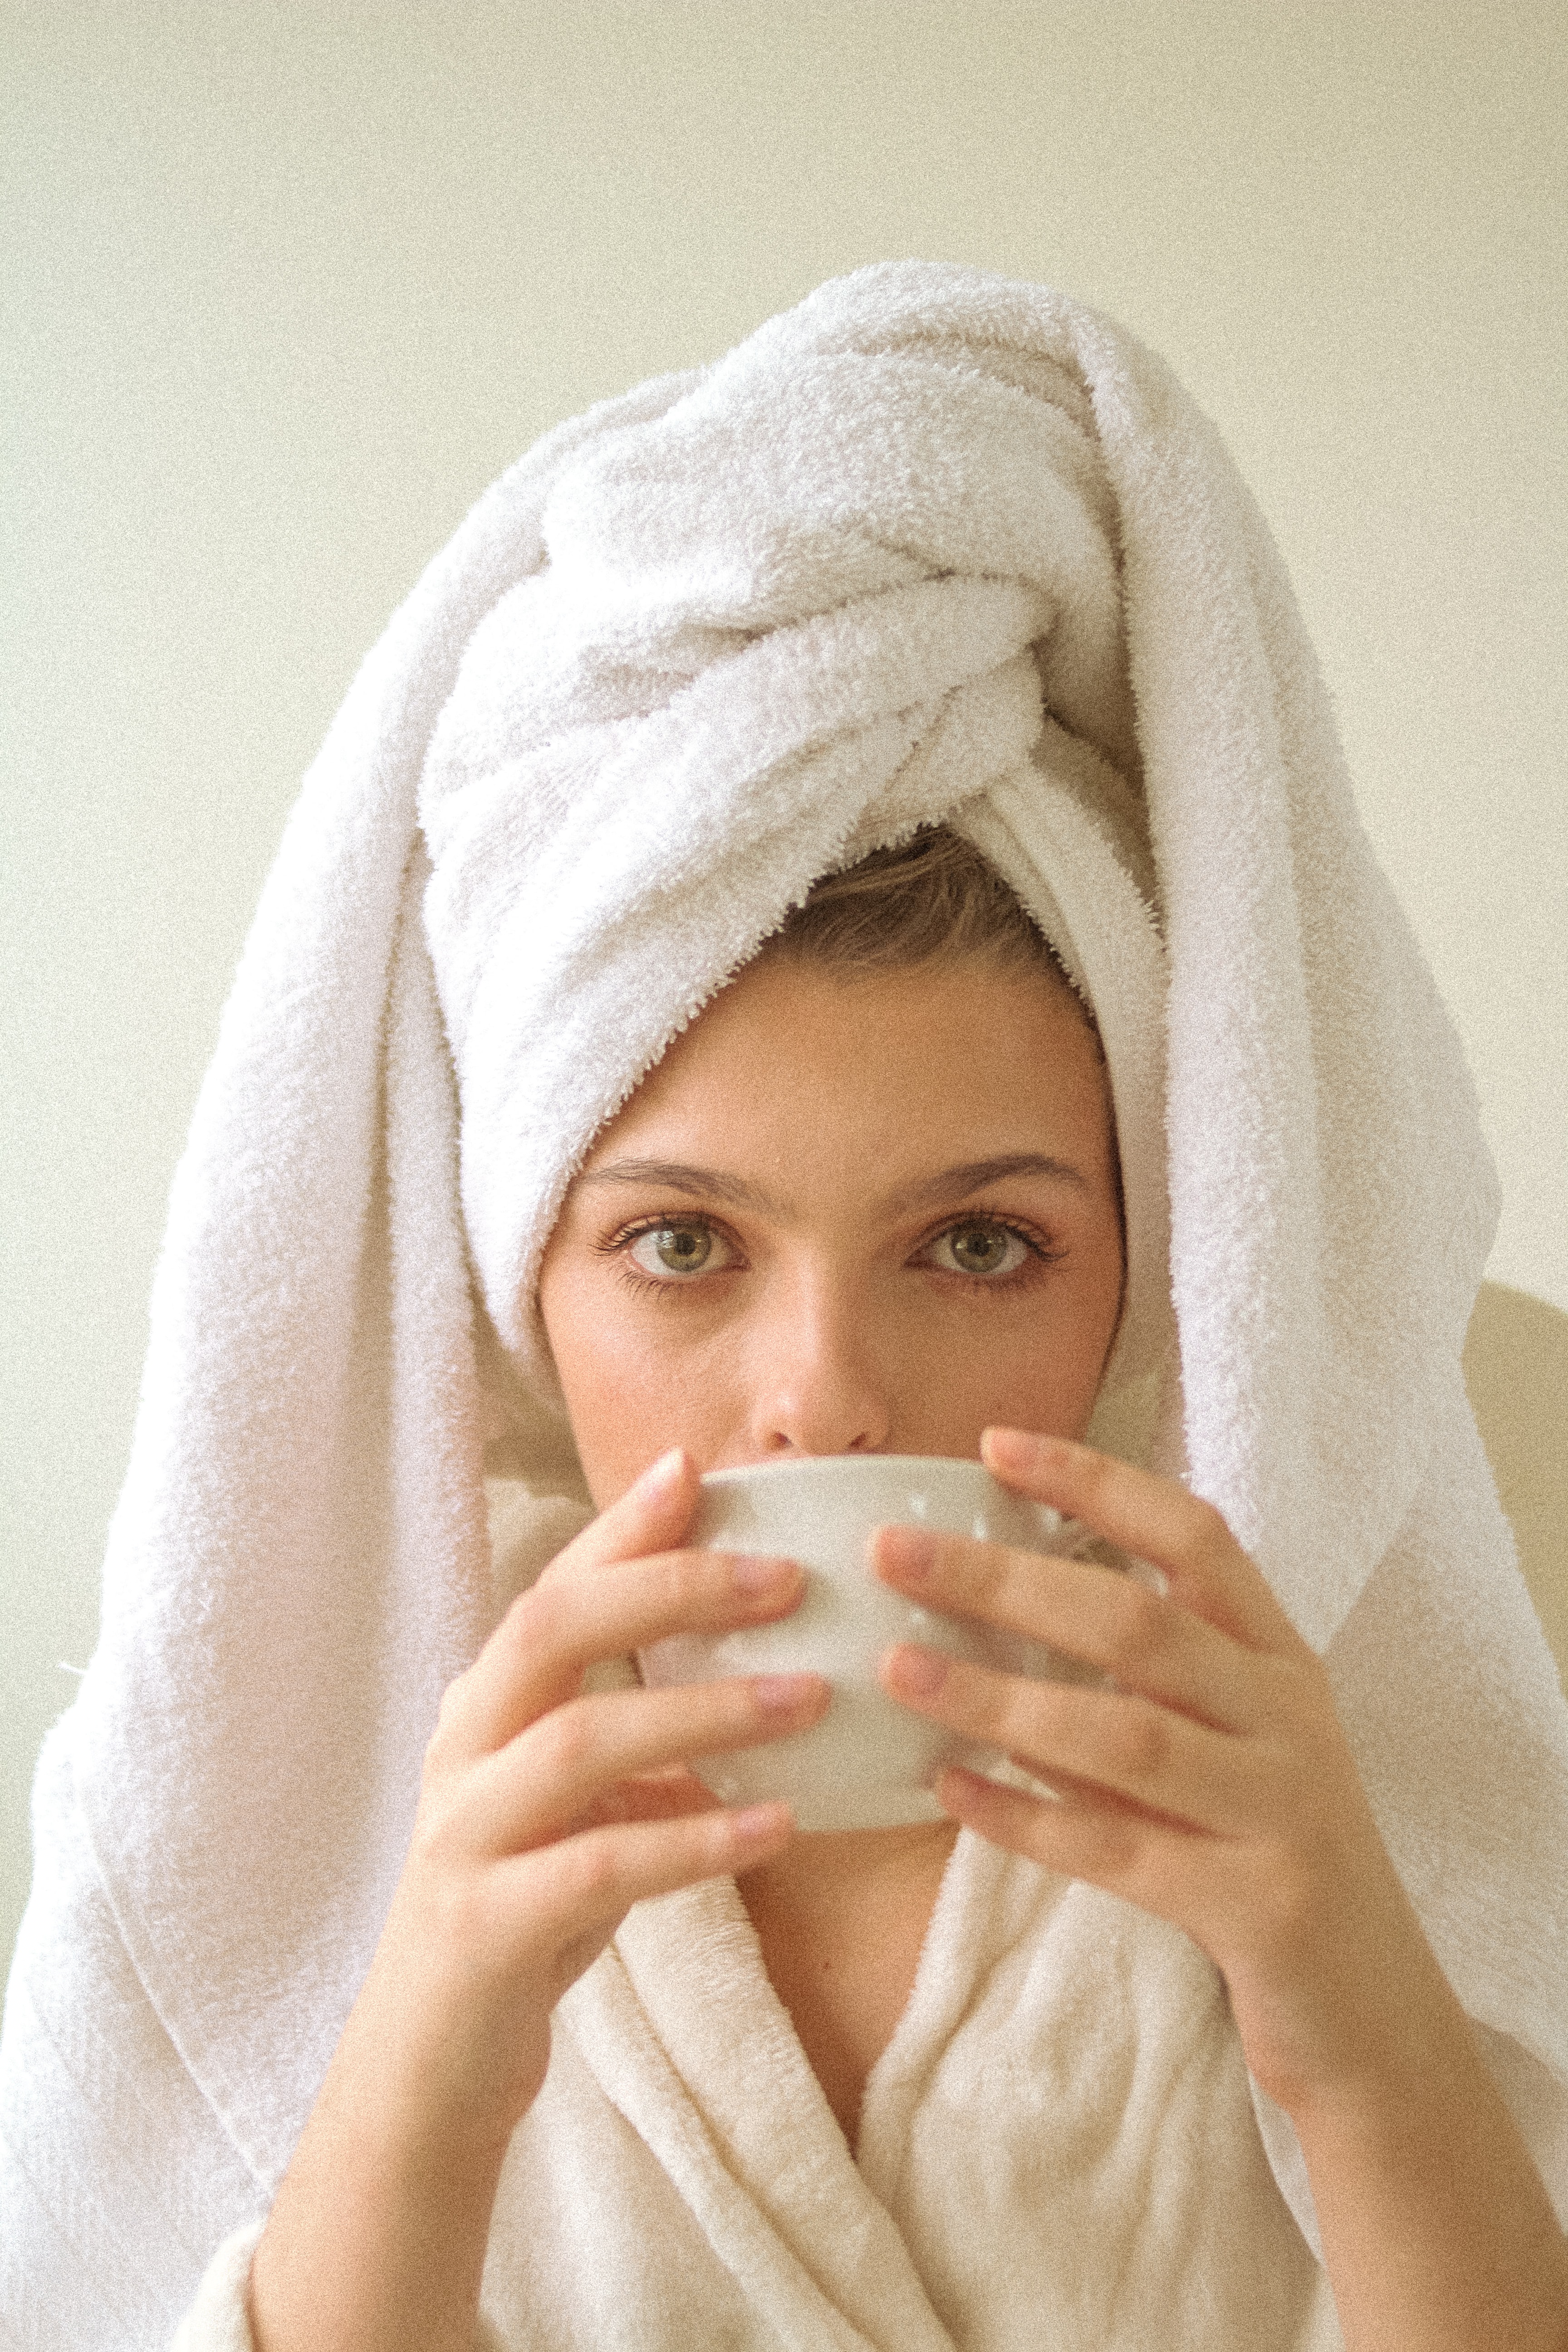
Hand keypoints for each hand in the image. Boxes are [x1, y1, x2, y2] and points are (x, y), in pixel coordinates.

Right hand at [370, 1445, 826, 2142]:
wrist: (430, 2066)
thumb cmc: (524, 1910)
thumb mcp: (578, 1804)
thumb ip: (637, 1732)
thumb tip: (761, 1665)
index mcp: (486, 1707)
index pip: (555, 1587)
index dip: (622, 1528)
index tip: (699, 1469)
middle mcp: (464, 1749)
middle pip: (551, 1631)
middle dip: (668, 1589)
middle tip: (787, 1576)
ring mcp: (466, 1835)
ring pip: (580, 1740)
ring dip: (702, 1711)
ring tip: (809, 1697)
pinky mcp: (487, 1923)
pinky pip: (600, 1867)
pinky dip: (693, 1839)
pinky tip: (777, 1826)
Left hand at [871, 1425, 1442, 2117]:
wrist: (1375, 2013)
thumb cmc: (1268, 1854)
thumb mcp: (1226, 1748)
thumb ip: (1141, 1683)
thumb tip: (990, 1610)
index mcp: (1279, 1660)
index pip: (1191, 1535)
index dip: (1096, 1482)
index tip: (994, 1445)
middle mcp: (1287, 1718)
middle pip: (1138, 1624)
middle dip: (1008, 1580)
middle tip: (897, 1551)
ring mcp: (1279, 1811)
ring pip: (1124, 1734)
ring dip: (1001, 1696)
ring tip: (899, 1667)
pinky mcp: (1256, 1906)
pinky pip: (1119, 1850)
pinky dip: (1028, 1818)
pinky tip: (948, 1791)